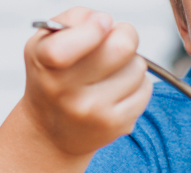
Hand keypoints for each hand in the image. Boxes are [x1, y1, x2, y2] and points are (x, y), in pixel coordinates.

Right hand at [21, 7, 153, 155]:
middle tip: (115, 41)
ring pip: (138, 67)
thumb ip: (73, 20)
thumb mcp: (44, 42)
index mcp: (46, 63)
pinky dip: (137, 84)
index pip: (71, 44)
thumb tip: (105, 22)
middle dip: (125, 36)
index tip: (102, 23)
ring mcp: (94, 111)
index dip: (95, 27)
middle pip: (122, 47)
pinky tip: (118, 90)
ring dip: (131, 63)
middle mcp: (68, 91)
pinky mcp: (117, 125)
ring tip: (112, 72)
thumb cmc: (53, 77)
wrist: (52, 132)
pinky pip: (146, 88)